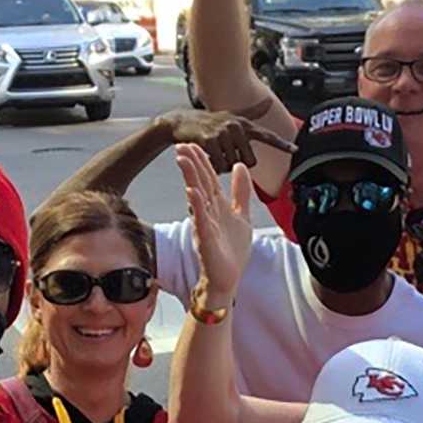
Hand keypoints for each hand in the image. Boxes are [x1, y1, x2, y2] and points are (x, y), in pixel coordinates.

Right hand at [158, 109, 295, 171]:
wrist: (181, 122)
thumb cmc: (208, 122)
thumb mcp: (232, 115)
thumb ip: (251, 112)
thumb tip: (268, 102)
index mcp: (244, 124)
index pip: (267, 136)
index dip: (281, 144)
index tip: (295, 150)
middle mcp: (236, 126)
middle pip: (249, 160)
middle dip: (237, 163)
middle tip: (225, 154)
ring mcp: (223, 132)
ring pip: (233, 164)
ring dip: (223, 165)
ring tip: (214, 152)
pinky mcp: (209, 140)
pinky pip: (219, 164)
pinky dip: (213, 165)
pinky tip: (206, 155)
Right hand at [176, 142, 252, 300]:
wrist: (227, 279)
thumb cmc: (231, 250)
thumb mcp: (241, 215)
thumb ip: (241, 192)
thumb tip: (240, 166)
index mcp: (218, 206)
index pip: (209, 178)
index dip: (203, 161)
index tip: (194, 143)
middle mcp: (209, 213)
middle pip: (200, 183)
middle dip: (192, 164)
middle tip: (181, 145)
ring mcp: (206, 225)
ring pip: (198, 197)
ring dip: (191, 178)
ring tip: (183, 160)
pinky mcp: (206, 239)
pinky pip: (200, 220)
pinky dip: (197, 206)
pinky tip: (192, 192)